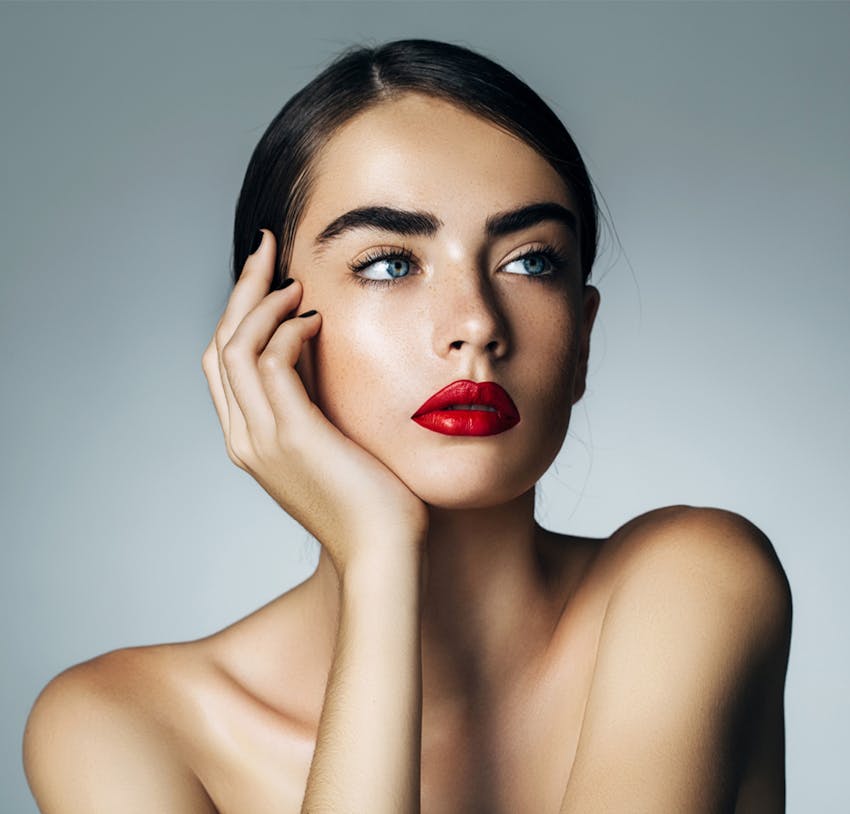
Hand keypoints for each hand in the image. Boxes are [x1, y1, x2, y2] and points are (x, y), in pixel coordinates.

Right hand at [201, 230, 428, 578]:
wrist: (383, 551)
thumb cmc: (370, 500)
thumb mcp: (331, 441)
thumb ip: (313, 399)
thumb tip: (317, 345)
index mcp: (250, 439)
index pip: (224, 363)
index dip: (239, 313)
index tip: (269, 275)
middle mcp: (244, 437)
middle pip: (219, 345)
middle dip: (240, 290)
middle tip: (267, 249)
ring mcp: (261, 438)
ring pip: (234, 347)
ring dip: (260, 303)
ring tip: (295, 282)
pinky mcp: (292, 435)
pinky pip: (270, 364)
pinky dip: (287, 331)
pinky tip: (315, 318)